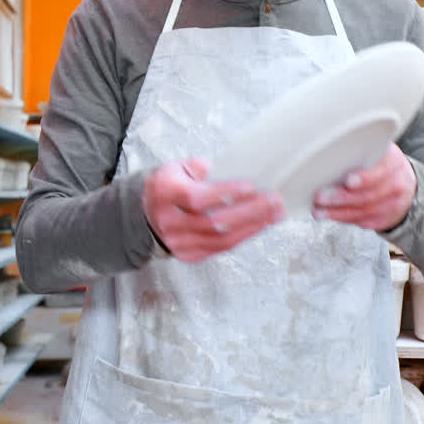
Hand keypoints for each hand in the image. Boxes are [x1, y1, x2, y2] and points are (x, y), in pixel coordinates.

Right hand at [143, 158, 285, 262]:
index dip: (225, 194)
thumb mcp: (177, 167)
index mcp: (165, 194)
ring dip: (253, 226)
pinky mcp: (189, 255)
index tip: (251, 187)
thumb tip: (232, 170)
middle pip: (214, 223)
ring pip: (222, 240)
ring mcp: (179, 243)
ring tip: (276, 213)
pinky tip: (260, 225)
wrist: (147, 213)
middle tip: (274, 200)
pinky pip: (222, 249)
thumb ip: (202, 167)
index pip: (197, 199)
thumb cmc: (169, 187)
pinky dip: (244, 236)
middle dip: (250, 212)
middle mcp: (170, 222)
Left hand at [313, 144, 415, 230]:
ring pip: (364, 212)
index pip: (381, 171)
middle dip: (341, 198)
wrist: (403, 182)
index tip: (348, 181)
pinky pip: (365, 221)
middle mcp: (397, 183)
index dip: (365, 178)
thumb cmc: (379, 164)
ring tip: (319, 211)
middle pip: (368, 195)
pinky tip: (331, 216)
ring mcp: (395, 203)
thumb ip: (358, 152)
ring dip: (338, 213)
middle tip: (320, 197)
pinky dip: (345, 219)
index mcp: (393, 161)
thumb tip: (326, 156)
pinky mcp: (387, 218)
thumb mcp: (376, 151)